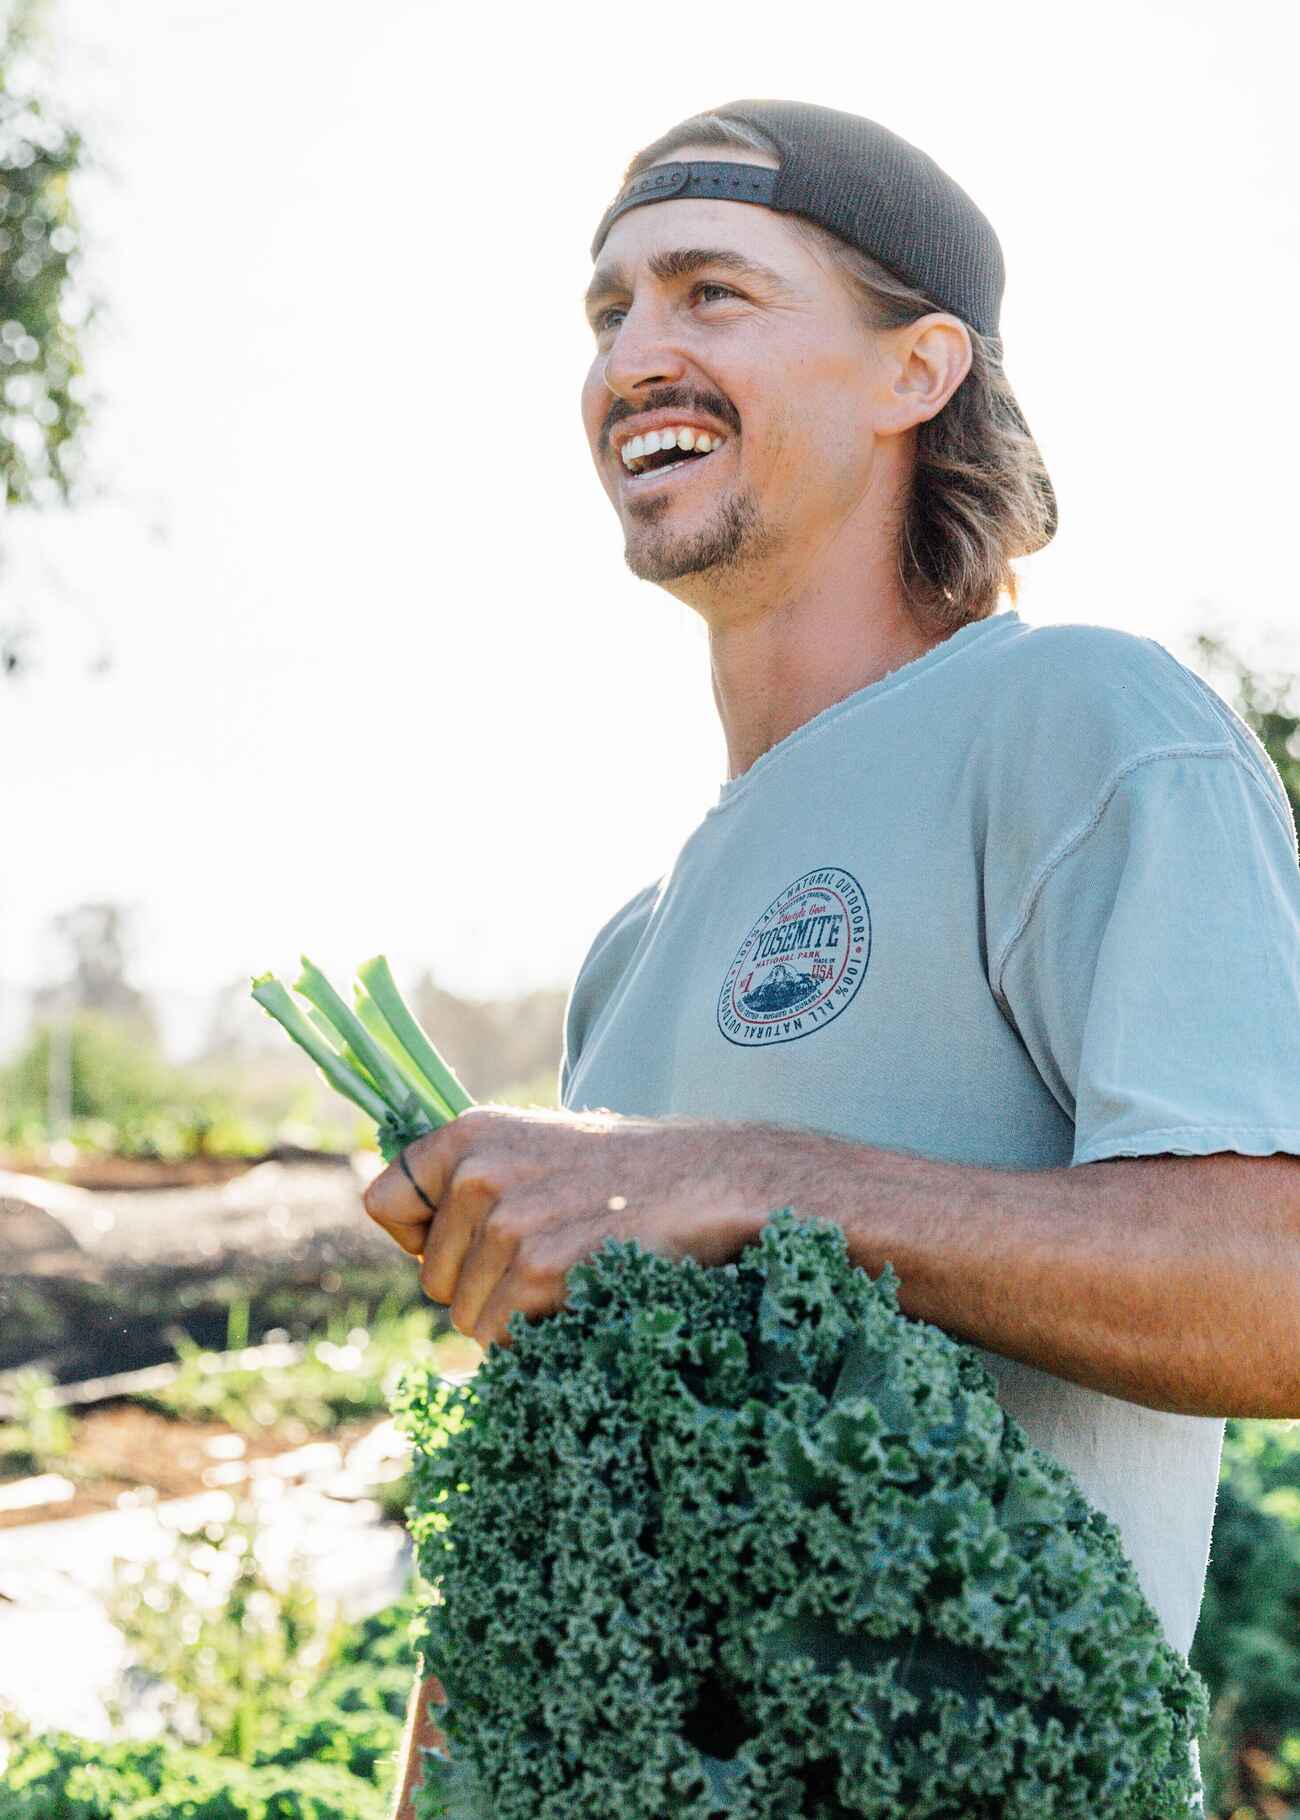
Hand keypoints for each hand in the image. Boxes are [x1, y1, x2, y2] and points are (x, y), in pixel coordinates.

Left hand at [362, 1104, 765, 1349]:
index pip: (384, 1201)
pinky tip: (583, 1292)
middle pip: (432, 1277)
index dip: (422, 1236)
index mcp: (468, 1132)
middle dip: (480, 1285)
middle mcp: (477, 1171)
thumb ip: (472, 1177)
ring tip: (573, 1270)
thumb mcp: (535, 1147)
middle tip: (548, 1255)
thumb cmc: (624, 1173)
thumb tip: (408, 1234)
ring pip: (466, 1316)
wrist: (708, 1181)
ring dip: (513, 1315)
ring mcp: (508, 1221)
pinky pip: (503, 1336)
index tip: (466, 1239)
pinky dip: (538, 1335)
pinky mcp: (540, 1269)